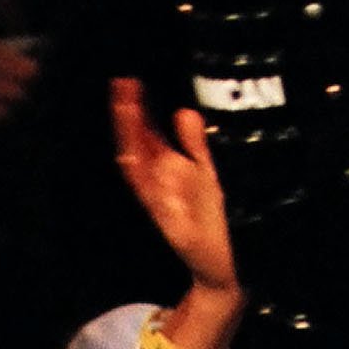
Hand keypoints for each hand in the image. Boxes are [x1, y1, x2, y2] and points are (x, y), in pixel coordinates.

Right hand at [109, 77, 241, 300]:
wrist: (225, 265)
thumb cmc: (217, 219)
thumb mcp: (207, 174)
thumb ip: (195, 145)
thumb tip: (182, 110)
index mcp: (169, 170)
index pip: (146, 135)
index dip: (136, 109)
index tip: (129, 82)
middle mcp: (160, 184)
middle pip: (136, 146)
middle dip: (127, 117)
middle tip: (123, 85)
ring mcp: (161, 203)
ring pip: (137, 168)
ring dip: (130, 139)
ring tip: (128, 109)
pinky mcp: (170, 223)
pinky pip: (152, 199)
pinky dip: (143, 179)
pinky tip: (137, 156)